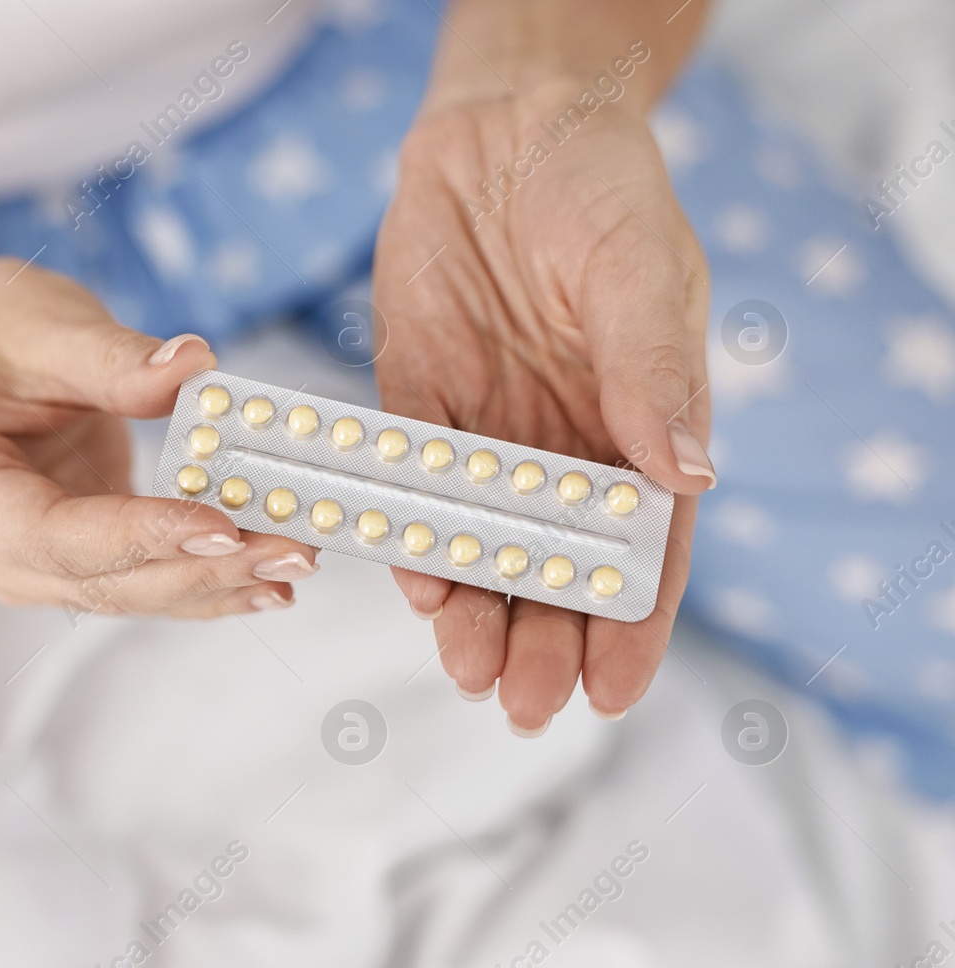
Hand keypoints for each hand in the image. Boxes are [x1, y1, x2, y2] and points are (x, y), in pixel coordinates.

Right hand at [0, 259, 319, 618]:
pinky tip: (265, 583)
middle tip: (290, 551)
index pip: (49, 533)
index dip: (137, 535)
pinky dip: (202, 583)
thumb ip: (115, 358)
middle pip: (96, 580)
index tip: (220, 526)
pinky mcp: (63, 569)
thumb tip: (194, 367)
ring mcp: (17, 570)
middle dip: (199, 568)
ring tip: (293, 563)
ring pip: (124, 595)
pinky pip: (136, 585)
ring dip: (213, 584)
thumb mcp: (47, 327)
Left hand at [372, 78, 712, 730]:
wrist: (503, 131)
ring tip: (469, 671)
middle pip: (553, 571)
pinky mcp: (415, 405)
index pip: (640, 555)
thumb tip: (689, 476)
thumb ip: (655, 376)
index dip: (629, 628)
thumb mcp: (642, 276)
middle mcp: (560, 452)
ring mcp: (486, 434)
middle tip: (522, 706)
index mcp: (638, 435)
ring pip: (479, 548)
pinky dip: (410, 536)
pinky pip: (408, 486)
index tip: (611, 694)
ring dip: (475, 615)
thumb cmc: (600, 194)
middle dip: (542, 644)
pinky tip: (415, 584)